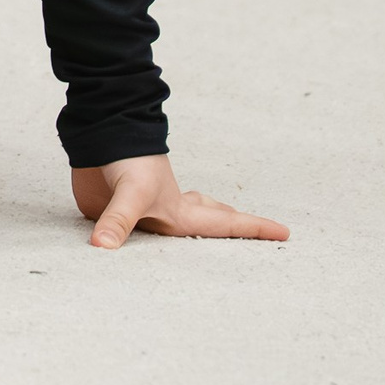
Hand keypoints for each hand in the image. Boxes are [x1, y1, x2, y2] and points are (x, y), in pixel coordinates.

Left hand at [71, 153, 286, 248]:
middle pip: (208, 220)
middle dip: (235, 225)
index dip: (255, 229)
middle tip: (262, 230)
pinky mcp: (115, 214)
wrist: (99, 135)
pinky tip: (137, 243)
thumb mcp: (130, 193)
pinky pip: (130, 234)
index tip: (286, 232)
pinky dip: (139, 238)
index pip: (224, 225)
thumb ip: (118, 221)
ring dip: (193, 230)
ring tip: (208, 240)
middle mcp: (166, 214)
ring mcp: (143, 213)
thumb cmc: (127, 160)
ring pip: (175, 226)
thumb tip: (103, 249)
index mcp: (180, 213)